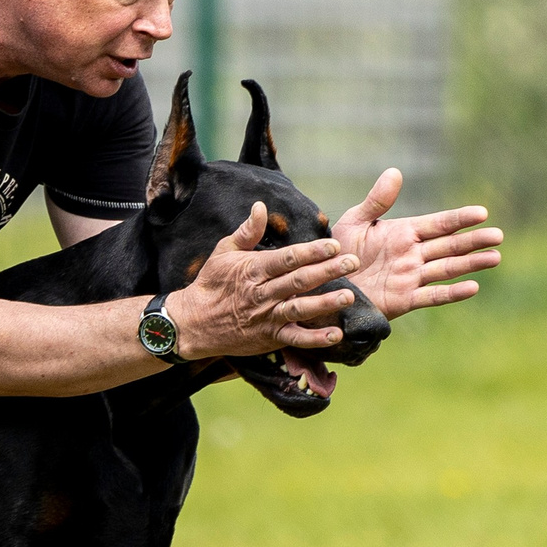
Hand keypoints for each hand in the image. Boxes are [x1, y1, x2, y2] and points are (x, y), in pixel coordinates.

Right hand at [169, 203, 359, 360]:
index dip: (311, 252)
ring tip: (348, 296)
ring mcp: (266, 317)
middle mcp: (262, 294)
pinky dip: (314, 339)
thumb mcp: (223, 252)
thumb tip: (261, 206)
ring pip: (299, 309)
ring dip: (325, 303)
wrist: (193, 323)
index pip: (287, 258)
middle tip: (353, 262)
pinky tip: (335, 334)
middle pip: (298, 281)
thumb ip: (247, 231)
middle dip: (327, 271)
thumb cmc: (211, 283)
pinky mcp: (269, 338)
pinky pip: (295, 339)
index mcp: (253, 270)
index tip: (333, 245)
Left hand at [331, 169, 502, 319]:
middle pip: (450, 246)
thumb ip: (377, 201)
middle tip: (498, 236)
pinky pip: (432, 295)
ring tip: (495, 257)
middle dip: (474, 241)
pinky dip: (452, 292)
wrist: (323, 285)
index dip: (460, 219)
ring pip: (447, 269)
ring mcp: (410, 277)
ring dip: (471, 264)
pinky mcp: (404, 300)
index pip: (438, 224)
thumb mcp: (354, 222)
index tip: (482, 213)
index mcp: (403, 233)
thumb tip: (396, 172)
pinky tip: (473, 286)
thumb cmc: (336, 252)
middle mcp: (412, 255)